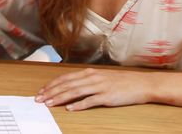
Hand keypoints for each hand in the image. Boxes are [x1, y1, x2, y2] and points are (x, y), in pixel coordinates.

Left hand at [36, 67, 155, 110]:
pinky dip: (79, 105)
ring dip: (60, 98)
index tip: (41, 91)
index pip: (65, 78)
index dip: (51, 85)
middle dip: (51, 92)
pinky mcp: (108, 96)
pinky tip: (70, 109)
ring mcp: (100, 87)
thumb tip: (70, 85)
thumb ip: (86, 80)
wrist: (142, 83)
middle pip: (67, 85)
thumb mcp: (101, 77)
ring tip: (49, 103)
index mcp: (89, 72)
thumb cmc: (121, 81)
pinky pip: (91, 101)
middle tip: (39, 99)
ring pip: (75, 92)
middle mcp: (92, 78)